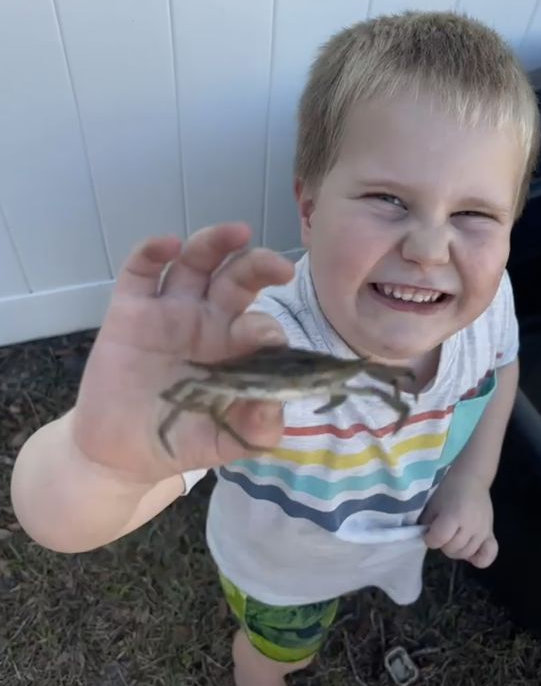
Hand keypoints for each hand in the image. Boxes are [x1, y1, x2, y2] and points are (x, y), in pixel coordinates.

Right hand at [72, 223, 294, 482]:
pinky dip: (152, 252)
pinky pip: (141, 271)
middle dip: (259, 266)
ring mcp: (169, 311)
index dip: (267, 328)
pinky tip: (168, 245)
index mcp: (234, 349)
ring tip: (238, 232)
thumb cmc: (175, 441)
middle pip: (237, 279)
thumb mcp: (220, 443)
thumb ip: (252, 431)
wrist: (117, 453)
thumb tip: (277, 411)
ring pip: (196, 263)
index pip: (258, 324)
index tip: (272, 338)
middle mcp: (207, 321)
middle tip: (280, 266)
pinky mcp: (130, 310)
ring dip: (216, 243)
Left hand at [419, 471, 498, 567]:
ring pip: (466, 553)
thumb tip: (427, 537)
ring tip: (453, 537)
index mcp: (454, 515)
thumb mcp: (433, 503)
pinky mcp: (491, 533)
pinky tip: (470, 552)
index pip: (438, 539)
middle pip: (452, 549)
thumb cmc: (449, 488)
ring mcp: (482, 531)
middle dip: (442, 543)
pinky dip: (478, 558)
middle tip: (441, 532)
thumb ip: (428, 522)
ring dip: (456, 549)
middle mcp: (470, 526)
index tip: (428, 532)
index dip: (430, 539)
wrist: (471, 478)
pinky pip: (488, 555)